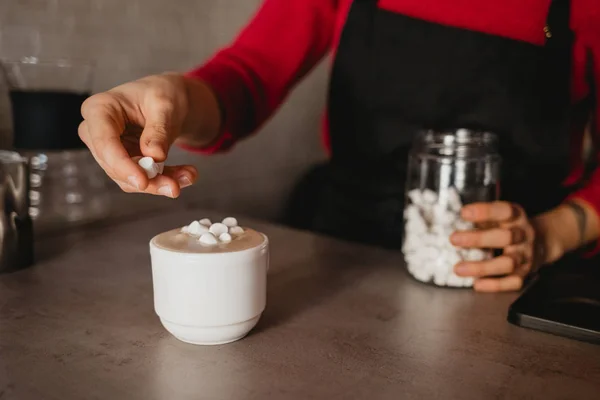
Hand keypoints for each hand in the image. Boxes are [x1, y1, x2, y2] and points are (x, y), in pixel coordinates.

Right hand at [79, 73, 219, 196]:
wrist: (168, 99)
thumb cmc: (162, 93)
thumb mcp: (165, 105)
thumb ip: (159, 130)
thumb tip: (154, 156)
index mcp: (99, 109)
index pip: (105, 143)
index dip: (122, 165)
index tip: (143, 181)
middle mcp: (96, 132)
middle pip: (115, 166)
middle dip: (147, 180)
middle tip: (176, 186)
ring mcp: (108, 150)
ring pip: (128, 178)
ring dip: (159, 183)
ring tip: (189, 176)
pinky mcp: (123, 163)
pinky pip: (141, 179)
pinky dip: (163, 180)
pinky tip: (186, 175)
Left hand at [449, 201, 549, 291]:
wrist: (541, 241)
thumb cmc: (509, 226)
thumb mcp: (500, 215)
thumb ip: (482, 217)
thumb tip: (449, 217)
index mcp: (516, 217)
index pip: (504, 211)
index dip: (485, 212)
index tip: (464, 213)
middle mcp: (523, 235)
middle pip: (505, 237)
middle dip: (478, 239)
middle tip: (453, 239)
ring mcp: (525, 256)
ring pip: (507, 263)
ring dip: (482, 267)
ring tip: (458, 269)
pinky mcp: (525, 273)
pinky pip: (513, 282)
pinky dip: (494, 285)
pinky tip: (477, 284)